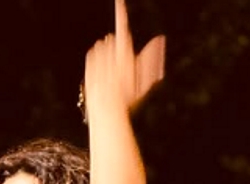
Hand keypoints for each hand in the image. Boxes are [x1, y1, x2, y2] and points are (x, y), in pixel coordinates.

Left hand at [84, 0, 165, 115]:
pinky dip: (97, 62)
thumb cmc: (128, 95)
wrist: (106, 108)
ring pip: (103, 47)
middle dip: (117, 50)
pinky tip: (102, 76)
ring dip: (107, 56)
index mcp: (124, 51)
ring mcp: (98, 55)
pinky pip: (93, 55)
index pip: (123, 26)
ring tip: (112, 76)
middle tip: (123, 71)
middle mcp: (109, 50)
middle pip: (114, 40)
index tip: (119, 0)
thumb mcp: (144, 77)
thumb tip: (160, 40)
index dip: (121, 11)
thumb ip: (151, 58)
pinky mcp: (89, 62)